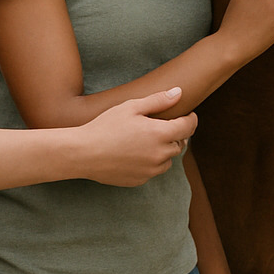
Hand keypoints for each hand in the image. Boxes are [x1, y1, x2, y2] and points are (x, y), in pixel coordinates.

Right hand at [78, 87, 196, 186]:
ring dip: (164, 150)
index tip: (189, 115)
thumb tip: (179, 93)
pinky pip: (153, 170)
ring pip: (168, 160)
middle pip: (180, 144)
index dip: (191, 119)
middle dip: (176, 134)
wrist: (83, 153)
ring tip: (147, 140)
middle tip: (163, 126)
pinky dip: (151, 162)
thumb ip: (158, 100)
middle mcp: (159, 154)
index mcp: (160, 134)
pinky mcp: (140, 180)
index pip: (188, 127)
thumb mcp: (131, 107)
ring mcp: (150, 170)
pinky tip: (135, 153)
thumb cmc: (105, 126)